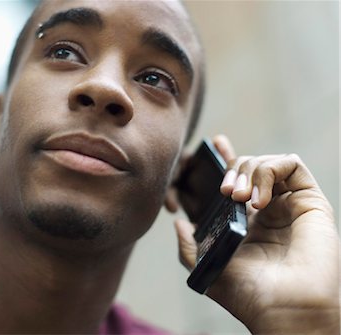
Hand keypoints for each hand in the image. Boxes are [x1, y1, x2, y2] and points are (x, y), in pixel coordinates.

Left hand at [172, 135, 339, 333]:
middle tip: (224, 190)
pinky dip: (269, 172)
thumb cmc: (248, 295)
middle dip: (232, 166)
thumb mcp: (207, 267)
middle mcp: (269, 211)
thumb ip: (189, 246)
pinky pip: (290, 165)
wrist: (284, 309)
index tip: (214, 144)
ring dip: (247, 171)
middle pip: (250, 167)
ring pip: (268, 163)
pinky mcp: (309, 200)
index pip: (236, 182)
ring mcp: (289, 204)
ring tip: (237, 198)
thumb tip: (179, 223)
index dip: (226, 161)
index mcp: (247, 223)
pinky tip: (259, 199)